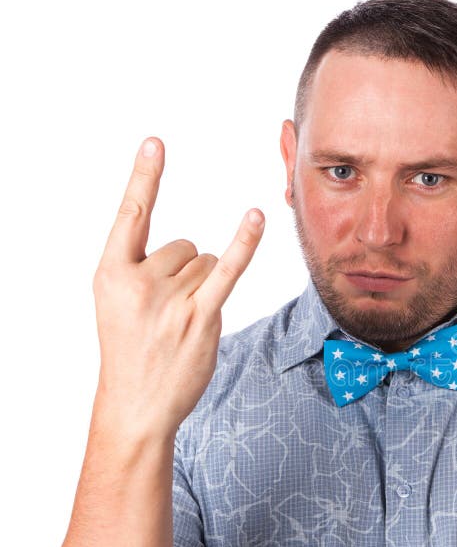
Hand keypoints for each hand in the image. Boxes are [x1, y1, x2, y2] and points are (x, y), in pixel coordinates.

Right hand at [92, 137, 264, 435]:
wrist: (136, 404)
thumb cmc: (131, 350)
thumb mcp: (116, 304)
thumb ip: (141, 269)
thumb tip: (193, 251)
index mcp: (109, 272)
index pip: (131, 214)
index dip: (145, 177)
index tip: (156, 142)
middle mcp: (138, 282)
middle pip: (184, 246)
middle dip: (185, 273)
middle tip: (167, 313)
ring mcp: (170, 301)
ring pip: (205, 263)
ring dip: (203, 287)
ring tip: (181, 322)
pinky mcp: (200, 317)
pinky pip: (228, 270)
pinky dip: (244, 243)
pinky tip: (256, 218)